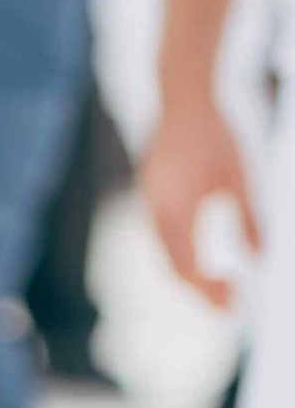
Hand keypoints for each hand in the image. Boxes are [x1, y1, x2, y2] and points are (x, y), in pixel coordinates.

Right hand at [140, 97, 259, 307]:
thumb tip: (259, 258)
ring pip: (163, 250)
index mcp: (178, 209)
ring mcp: (149, 198)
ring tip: (213, 288)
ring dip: (186, 273)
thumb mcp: (240, 179)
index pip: (190, 266)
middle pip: (172, 263)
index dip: (210, 292)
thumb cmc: (213, 136)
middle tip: (226, 308)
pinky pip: (159, 233)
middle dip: (198, 289)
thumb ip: (250, 221)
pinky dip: (177, 252)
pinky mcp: (150, 190)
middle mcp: (157, 208)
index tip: (232, 309)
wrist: (182, 98)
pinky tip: (194, 255)